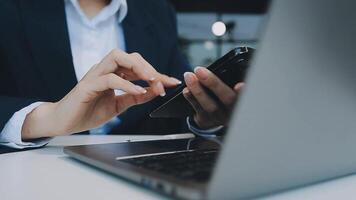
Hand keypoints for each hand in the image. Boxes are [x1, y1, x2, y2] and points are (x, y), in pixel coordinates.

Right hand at [22, 50, 180, 138]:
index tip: (171, 82)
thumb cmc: (89, 111)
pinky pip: (109, 78)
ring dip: (138, 67)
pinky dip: (126, 84)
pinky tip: (138, 91)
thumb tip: (155, 91)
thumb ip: (136, 98)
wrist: (64, 122)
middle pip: (129, 56)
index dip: (156, 74)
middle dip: (149, 67)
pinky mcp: (87, 85)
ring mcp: (95, 75)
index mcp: (113, 74)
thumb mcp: (119, 106)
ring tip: (152, 80)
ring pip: (117, 57)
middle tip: (163, 81)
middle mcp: (105, 70)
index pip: (137, 67)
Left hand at [183, 67, 243, 128]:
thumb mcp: (231, 83)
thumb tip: (221, 66)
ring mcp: (220, 117)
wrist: (215, 112)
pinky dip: (192, 99)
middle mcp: (234, 111)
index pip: (246, 95)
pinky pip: (199, 111)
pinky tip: (186, 90)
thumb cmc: (224, 91)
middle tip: (199, 71)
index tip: (240, 85)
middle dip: (213, 83)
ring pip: (211, 107)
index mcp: (243, 99)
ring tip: (189, 77)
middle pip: (227, 99)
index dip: (244, 91)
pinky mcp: (207, 121)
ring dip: (198, 90)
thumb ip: (231, 76)